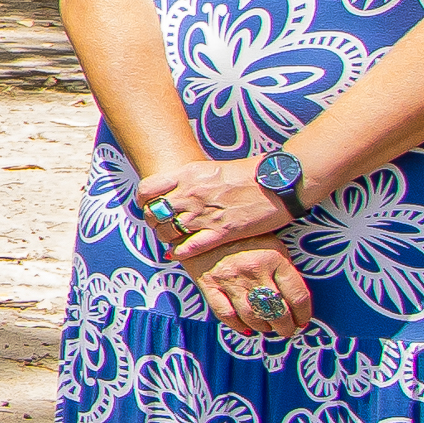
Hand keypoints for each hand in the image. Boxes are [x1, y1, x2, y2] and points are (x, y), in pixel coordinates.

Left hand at [135, 152, 292, 262]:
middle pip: (155, 213)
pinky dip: (179, 253)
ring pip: (168, 231)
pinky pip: (188, 247)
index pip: (148, 189)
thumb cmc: (250, 174)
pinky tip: (178, 254)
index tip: (149, 205)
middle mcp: (191, 194)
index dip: (144, 200)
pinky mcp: (221, 232)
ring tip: (172, 238)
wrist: (280, 181)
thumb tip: (177, 188)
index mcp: (188, 174)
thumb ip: (192, 179)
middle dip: (155, 221)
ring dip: (166, 237)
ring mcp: (205, 214)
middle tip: (162, 224)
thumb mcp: (213, 169)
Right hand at [197, 239, 312, 340]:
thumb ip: (282, 269)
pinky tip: (245, 328)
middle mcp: (254, 271)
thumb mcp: (271, 244)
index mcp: (275, 258)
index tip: (303, 320)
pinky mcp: (209, 285)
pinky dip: (237, 325)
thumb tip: (294, 299)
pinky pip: (225, 313)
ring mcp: (231, 279)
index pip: (297, 295)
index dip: (303, 313)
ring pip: (252, 316)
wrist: (202, 224)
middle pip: (277, 310)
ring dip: (263, 327)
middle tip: (287, 330)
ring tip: (267, 328)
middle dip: (285, 326)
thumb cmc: (243, 235)